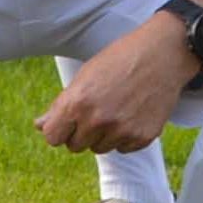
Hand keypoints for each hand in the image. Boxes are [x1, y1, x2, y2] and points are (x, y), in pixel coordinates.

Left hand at [38, 9, 198, 157]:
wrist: (163, 54)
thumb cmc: (120, 60)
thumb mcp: (85, 76)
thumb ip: (61, 105)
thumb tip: (39, 126)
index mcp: (78, 102)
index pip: (52, 137)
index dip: (59, 128)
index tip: (68, 120)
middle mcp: (98, 120)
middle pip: (75, 146)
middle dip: (81, 132)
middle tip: (98, 109)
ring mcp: (121, 131)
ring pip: (99, 148)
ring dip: (104, 135)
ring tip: (118, 108)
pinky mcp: (142, 137)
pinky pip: (123, 148)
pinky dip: (125, 136)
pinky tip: (133, 112)